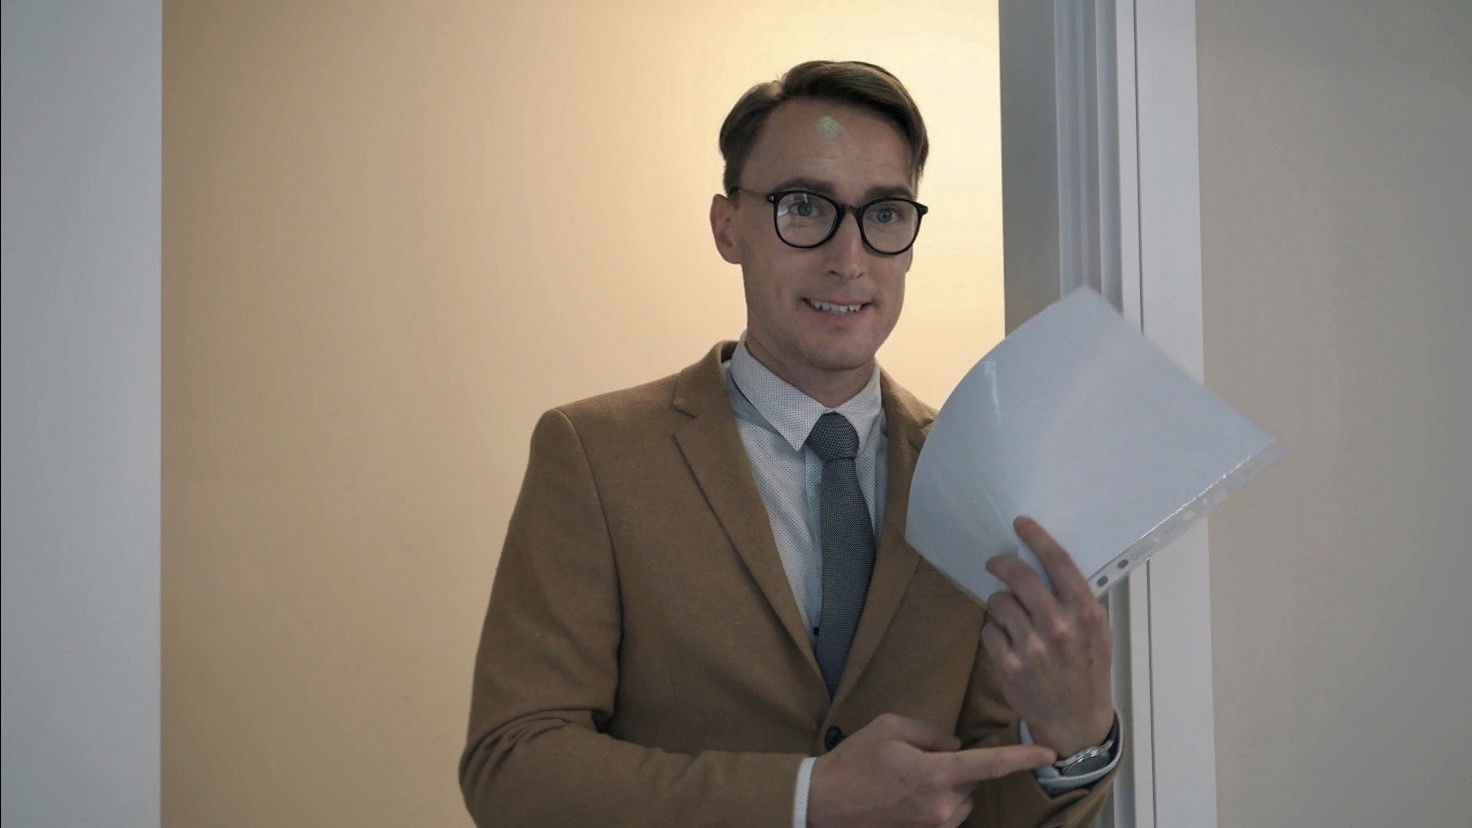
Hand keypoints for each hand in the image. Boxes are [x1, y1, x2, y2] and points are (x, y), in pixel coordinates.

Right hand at [808, 713, 1054, 826]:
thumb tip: (955, 746)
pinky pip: (947, 813)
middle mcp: (943, 806)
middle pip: (973, 781)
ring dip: (948, 785)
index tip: (1050, 754)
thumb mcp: (890, 728)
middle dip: (957, 766)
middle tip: (918, 757)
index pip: (989, 765)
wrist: (823, 803)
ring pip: (961, 799)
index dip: (1022, 758)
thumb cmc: (854, 761)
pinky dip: (937, 799)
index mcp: (935, 775)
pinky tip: (906, 793)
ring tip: (907, 778)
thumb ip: (931, 733)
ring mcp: (935, 826)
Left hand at [981, 516, 1113, 756]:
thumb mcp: (1098, 632)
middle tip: (996, 563)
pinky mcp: (1008, 665)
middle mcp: (1058, 626)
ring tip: (1009, 615)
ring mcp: (1031, 646)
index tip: (1021, 523)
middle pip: (1019, 576)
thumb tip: (1048, 563)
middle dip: (1002, 564)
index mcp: (1084, 612)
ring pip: (999, 602)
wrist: (1076, 722)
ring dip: (999, 603)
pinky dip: (994, 633)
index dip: (1037, 537)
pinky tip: (1007, 644)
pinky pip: (988, 631)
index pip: (1058, 562)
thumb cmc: (1088, 671)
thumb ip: (1076, 600)